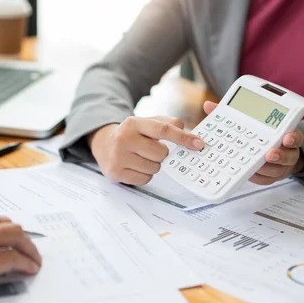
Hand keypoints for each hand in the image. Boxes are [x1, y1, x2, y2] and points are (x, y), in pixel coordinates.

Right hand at [88, 116, 204, 184]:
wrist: (104, 145)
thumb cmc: (132, 134)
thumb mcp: (146, 123)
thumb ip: (168, 124)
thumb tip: (190, 135)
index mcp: (134, 123)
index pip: (163, 130)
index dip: (183, 138)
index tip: (199, 144)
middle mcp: (124, 138)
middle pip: (161, 153)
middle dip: (162, 154)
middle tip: (151, 150)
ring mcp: (118, 156)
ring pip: (154, 168)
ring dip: (153, 165)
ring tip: (141, 158)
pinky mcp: (116, 172)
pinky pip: (144, 179)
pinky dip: (144, 175)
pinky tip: (135, 166)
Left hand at [203, 101, 303, 184]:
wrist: (274, 154)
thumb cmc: (260, 135)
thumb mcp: (252, 123)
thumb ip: (232, 114)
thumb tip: (209, 106)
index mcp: (286, 136)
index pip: (296, 136)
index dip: (293, 137)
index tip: (286, 137)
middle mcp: (287, 152)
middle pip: (289, 156)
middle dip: (279, 155)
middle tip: (269, 154)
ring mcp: (280, 166)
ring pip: (277, 170)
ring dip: (266, 168)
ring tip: (254, 166)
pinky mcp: (271, 178)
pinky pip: (265, 180)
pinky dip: (257, 178)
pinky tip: (247, 174)